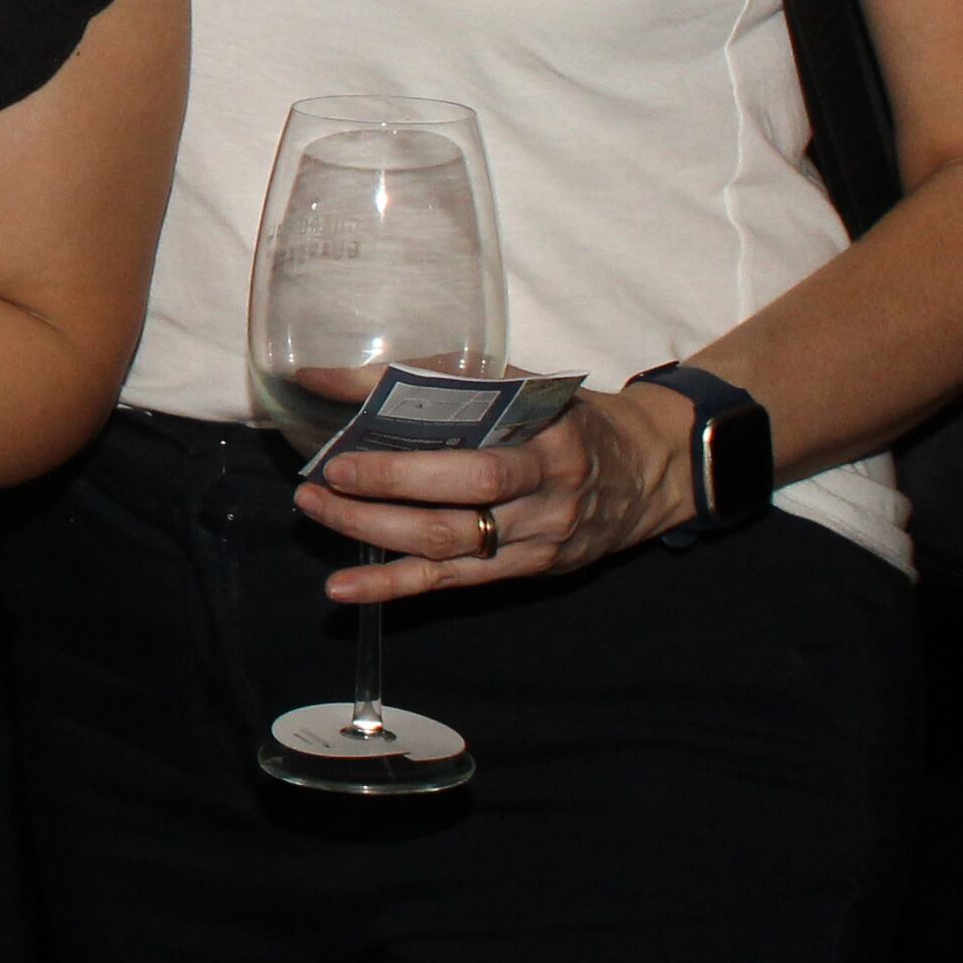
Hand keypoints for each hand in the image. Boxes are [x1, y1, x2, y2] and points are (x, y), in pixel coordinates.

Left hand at [294, 383, 695, 599]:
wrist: (646, 474)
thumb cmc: (571, 419)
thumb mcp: (529, 388)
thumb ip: (452, 379)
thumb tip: (347, 373)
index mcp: (549, 437)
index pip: (475, 435)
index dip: (415, 431)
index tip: (347, 421)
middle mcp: (546, 493)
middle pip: (458, 497)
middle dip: (384, 485)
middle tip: (324, 476)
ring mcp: (535, 540)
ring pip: (444, 543)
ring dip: (370, 530)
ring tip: (316, 509)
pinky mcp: (522, 572)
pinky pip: (448, 582)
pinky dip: (390, 586)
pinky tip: (342, 590)